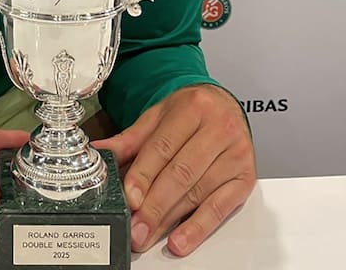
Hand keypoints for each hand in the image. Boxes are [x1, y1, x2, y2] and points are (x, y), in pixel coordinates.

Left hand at [93, 85, 254, 256]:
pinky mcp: (246, 177)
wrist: (223, 105)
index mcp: (193, 107)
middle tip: (136, 227)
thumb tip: (99, 152)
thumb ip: (130, 139)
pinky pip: (221, 207)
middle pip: (181, 173)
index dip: (144, 175)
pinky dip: (199, 227)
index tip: (130, 198)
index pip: (163, 146)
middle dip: (155, 205)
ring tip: (149, 235)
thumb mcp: (157, 116)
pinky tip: (181, 239)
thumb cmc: (189, 112)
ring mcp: (236, 154)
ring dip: (170, 220)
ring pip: (198, 192)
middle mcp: (219, 128)